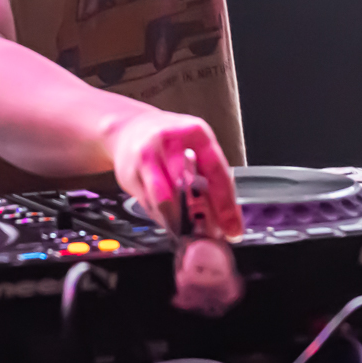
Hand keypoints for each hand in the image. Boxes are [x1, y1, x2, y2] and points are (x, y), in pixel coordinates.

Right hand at [103, 109, 243, 237]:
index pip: (216, 171)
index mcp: (195, 133)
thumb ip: (212, 176)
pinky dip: (162, 216)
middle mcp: (170, 141)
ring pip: (166, 200)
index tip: (232, 228)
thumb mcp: (195, 146)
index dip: (226, 204)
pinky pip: (149, 204)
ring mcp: (147, 156)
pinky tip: (168, 216)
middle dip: (201, 216)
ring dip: (179, 220)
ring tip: (188, 229)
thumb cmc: (169, 141)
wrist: (129, 128)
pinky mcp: (130, 173)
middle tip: (209, 234)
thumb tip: (229, 215)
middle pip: (190, 186)